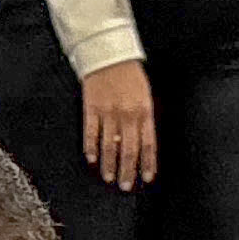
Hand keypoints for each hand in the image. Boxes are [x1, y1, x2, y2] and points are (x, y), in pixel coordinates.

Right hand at [79, 60, 156, 187]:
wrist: (109, 54)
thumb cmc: (129, 73)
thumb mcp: (145, 94)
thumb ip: (145, 117)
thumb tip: (143, 142)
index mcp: (144, 111)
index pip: (148, 144)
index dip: (147, 163)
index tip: (146, 177)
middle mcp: (127, 114)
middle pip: (128, 149)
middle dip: (128, 170)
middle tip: (125, 185)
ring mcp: (108, 112)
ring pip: (109, 145)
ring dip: (109, 164)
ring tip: (109, 177)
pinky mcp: (91, 108)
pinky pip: (91, 133)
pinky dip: (91, 147)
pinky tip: (92, 158)